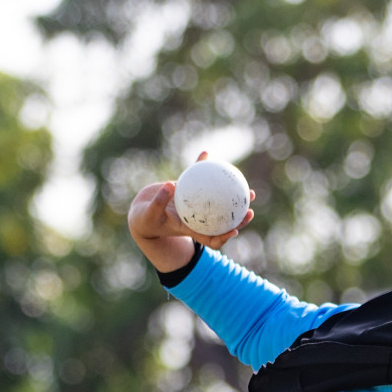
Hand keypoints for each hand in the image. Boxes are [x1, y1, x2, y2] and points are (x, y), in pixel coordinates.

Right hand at [127, 151, 255, 271]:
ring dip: (232, 195)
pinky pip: (198, 179)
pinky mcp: (188, 192)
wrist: (141, 213)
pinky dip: (201, 167)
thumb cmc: (145, 219)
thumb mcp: (150, 213)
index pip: (211, 238)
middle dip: (238, 217)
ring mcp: (196, 205)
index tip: (235, 230)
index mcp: (191, 229)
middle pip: (222, 221)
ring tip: (245, 186)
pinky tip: (206, 153)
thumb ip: (159, 202)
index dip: (224, 237)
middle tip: (250, 208)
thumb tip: (170, 185)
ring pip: (217, 200)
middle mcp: (198, 218)